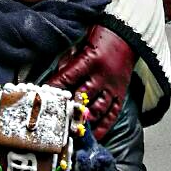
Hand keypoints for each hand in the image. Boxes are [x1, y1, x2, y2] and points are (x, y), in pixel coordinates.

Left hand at [50, 25, 135, 140]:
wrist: (127, 35)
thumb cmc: (100, 37)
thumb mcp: (81, 44)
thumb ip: (68, 61)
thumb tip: (56, 79)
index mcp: (90, 60)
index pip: (68, 77)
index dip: (55, 88)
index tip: (43, 97)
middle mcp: (102, 76)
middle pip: (82, 96)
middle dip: (67, 108)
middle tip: (54, 119)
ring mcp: (113, 87)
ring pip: (97, 109)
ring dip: (83, 120)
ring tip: (70, 130)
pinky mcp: (121, 94)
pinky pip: (112, 114)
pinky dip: (103, 126)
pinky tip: (92, 135)